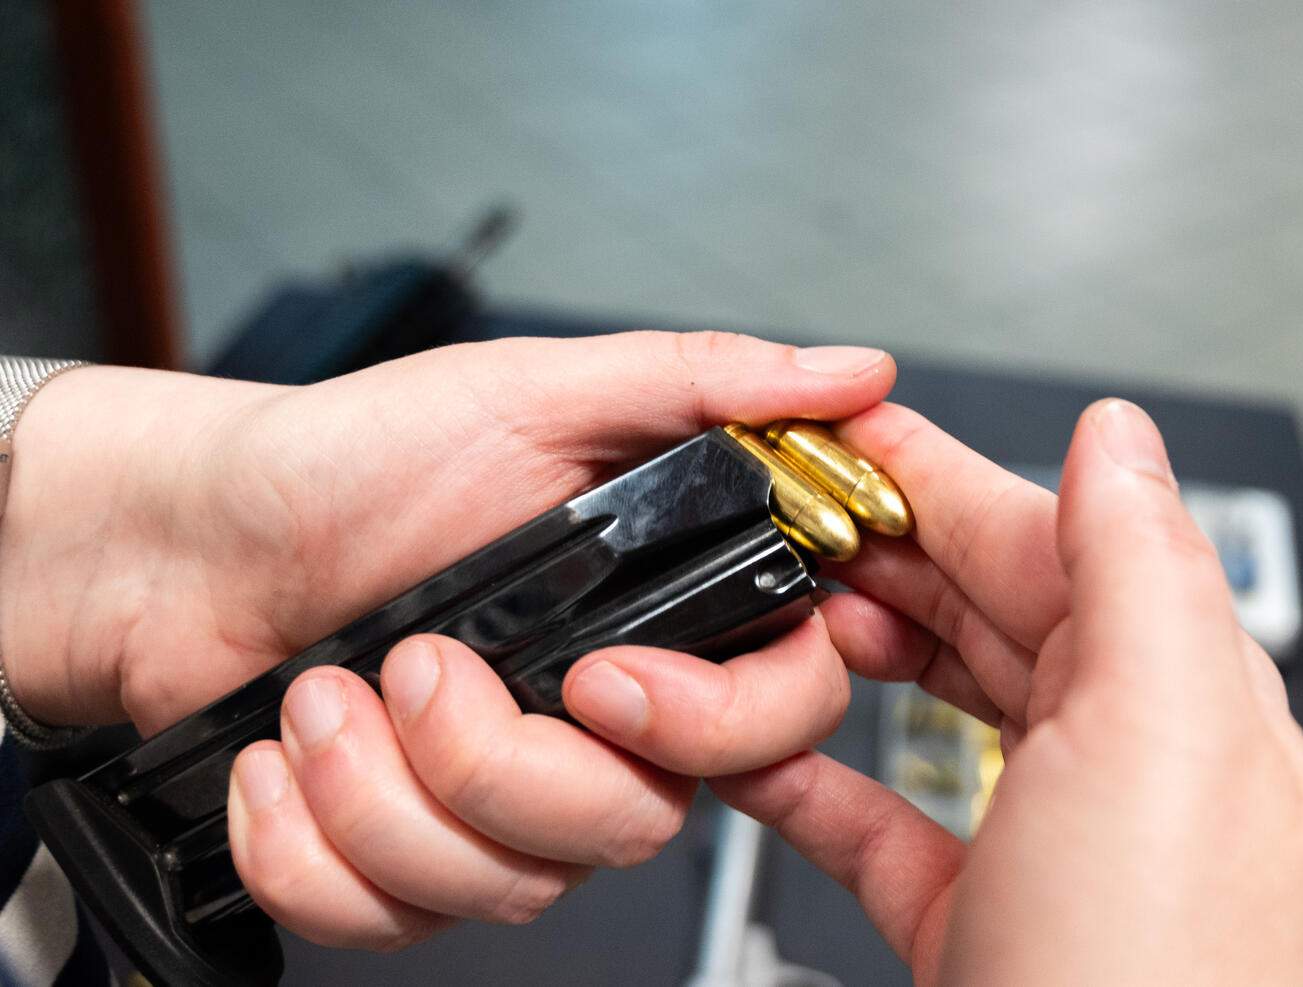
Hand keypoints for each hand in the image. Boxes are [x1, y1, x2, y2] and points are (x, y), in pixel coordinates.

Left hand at [0, 331, 891, 947]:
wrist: (190, 538)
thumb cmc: (353, 457)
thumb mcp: (529, 392)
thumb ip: (698, 383)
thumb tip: (850, 375)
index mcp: (645, 613)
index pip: (775, 713)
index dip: (716, 725)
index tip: (606, 683)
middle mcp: (591, 721)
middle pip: (632, 824)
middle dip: (494, 762)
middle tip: (415, 662)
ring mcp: (502, 801)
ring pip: (512, 886)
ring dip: (381, 795)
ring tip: (324, 696)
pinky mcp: (407, 859)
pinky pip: (393, 921)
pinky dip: (307, 852)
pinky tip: (283, 765)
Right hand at [710, 399, 1302, 984]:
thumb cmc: (1156, 978)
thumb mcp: (1163, 736)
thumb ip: (1141, 564)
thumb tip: (1117, 431)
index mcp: (1178, 695)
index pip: (1046, 538)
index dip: (932, 472)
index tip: (837, 428)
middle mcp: (1118, 761)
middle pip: (980, 609)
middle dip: (871, 550)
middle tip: (771, 514)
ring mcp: (1041, 842)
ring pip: (926, 702)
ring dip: (837, 650)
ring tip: (763, 613)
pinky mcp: (969, 919)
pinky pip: (873, 818)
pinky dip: (805, 776)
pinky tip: (751, 750)